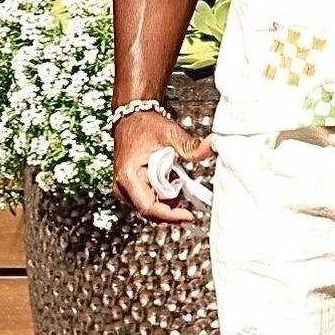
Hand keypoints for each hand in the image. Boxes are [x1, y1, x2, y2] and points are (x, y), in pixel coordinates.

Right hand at [113, 109, 213, 225]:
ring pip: (151, 208)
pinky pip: (150, 201)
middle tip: (188, 194)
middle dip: (172, 208)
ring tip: (177, 179)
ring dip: (169, 202)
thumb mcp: (169, 133)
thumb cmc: (143, 125)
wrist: (131, 118)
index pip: (149, 207)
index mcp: (129, 176)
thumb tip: (211, 147)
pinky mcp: (131, 189)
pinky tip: (171, 181)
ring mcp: (126, 190)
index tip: (188, 215)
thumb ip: (190, 145)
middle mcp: (123, 187)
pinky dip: (164, 196)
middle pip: (151, 212)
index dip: (171, 215)